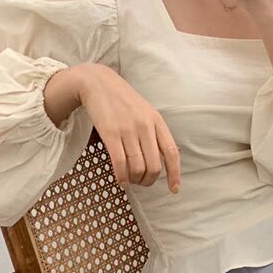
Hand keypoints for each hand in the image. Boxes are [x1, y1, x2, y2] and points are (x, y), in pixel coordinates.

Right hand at [76, 64, 180, 192]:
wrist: (98, 82)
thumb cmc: (123, 101)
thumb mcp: (146, 113)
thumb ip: (154, 133)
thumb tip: (160, 161)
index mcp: (157, 122)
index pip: (172, 153)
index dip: (175, 174)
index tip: (174, 189)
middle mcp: (145, 127)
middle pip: (154, 166)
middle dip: (148, 180)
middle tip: (142, 182)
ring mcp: (128, 129)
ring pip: (137, 167)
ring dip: (134, 180)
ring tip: (130, 181)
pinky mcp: (110, 133)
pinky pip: (119, 162)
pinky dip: (121, 176)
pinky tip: (120, 180)